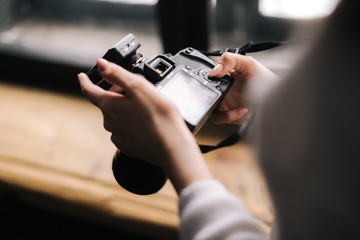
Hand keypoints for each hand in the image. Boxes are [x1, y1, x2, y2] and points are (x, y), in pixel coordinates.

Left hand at [78, 59, 211, 192]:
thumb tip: (101, 64)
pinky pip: (125, 131)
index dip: (85, 81)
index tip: (82, 76)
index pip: (89, 91)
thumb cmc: (158, 116)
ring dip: (124, 109)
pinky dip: (131, 124)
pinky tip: (146, 123)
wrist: (172, 146)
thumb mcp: (138, 86)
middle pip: (106, 103)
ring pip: (116, 117)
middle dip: (114, 94)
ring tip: (143, 106)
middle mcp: (110, 122)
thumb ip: (117, 73)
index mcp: (109, 106)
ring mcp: (119, 136)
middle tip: (131, 88)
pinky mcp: (129, 146)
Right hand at [209, 53, 277, 124]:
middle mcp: (224, 90)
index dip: (206, 78)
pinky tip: (242, 109)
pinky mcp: (229, 116)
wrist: (278, 100)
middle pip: (206, 93)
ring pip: (210, 107)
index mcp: (226, 76)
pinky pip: (219, 118)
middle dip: (208, 95)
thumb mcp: (248, 63)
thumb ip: (229, 60)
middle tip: (221, 94)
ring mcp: (226, 103)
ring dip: (220, 107)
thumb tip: (214, 71)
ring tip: (238, 104)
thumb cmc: (266, 80)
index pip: (209, 76)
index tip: (213, 78)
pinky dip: (228, 115)